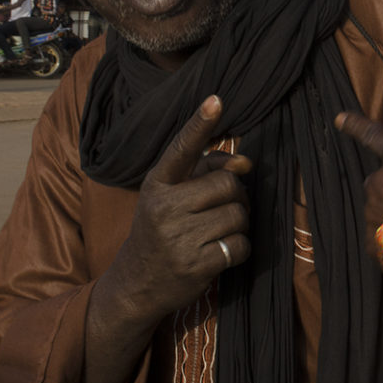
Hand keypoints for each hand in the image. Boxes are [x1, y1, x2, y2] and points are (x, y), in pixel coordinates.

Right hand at [108, 95, 251, 320]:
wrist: (136, 283)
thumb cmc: (161, 228)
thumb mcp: (170, 195)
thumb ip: (205, 170)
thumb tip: (246, 162)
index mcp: (158, 184)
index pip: (182, 148)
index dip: (200, 123)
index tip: (216, 100)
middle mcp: (164, 207)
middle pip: (228, 184)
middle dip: (236, 195)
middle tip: (224, 207)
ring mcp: (179, 238)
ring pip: (238, 214)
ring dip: (239, 222)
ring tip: (219, 230)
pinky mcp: (196, 265)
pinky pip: (240, 244)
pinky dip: (239, 248)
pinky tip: (220, 252)